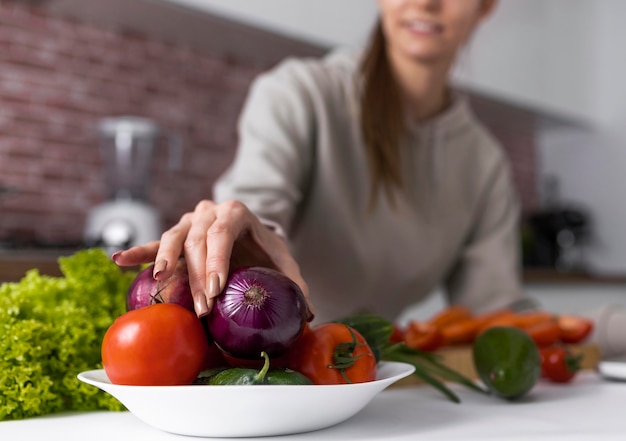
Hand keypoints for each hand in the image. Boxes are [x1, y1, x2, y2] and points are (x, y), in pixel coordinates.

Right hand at [112, 199, 310, 317]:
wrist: (250, 232)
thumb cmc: (265, 249)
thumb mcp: (283, 261)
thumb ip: (294, 283)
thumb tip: (308, 312)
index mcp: (236, 212)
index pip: (223, 233)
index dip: (217, 260)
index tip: (214, 289)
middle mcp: (209, 212)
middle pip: (196, 240)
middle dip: (196, 275)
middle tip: (200, 307)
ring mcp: (189, 221)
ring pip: (173, 237)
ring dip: (165, 261)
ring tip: (158, 280)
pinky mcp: (175, 235)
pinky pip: (154, 243)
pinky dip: (139, 252)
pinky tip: (119, 261)